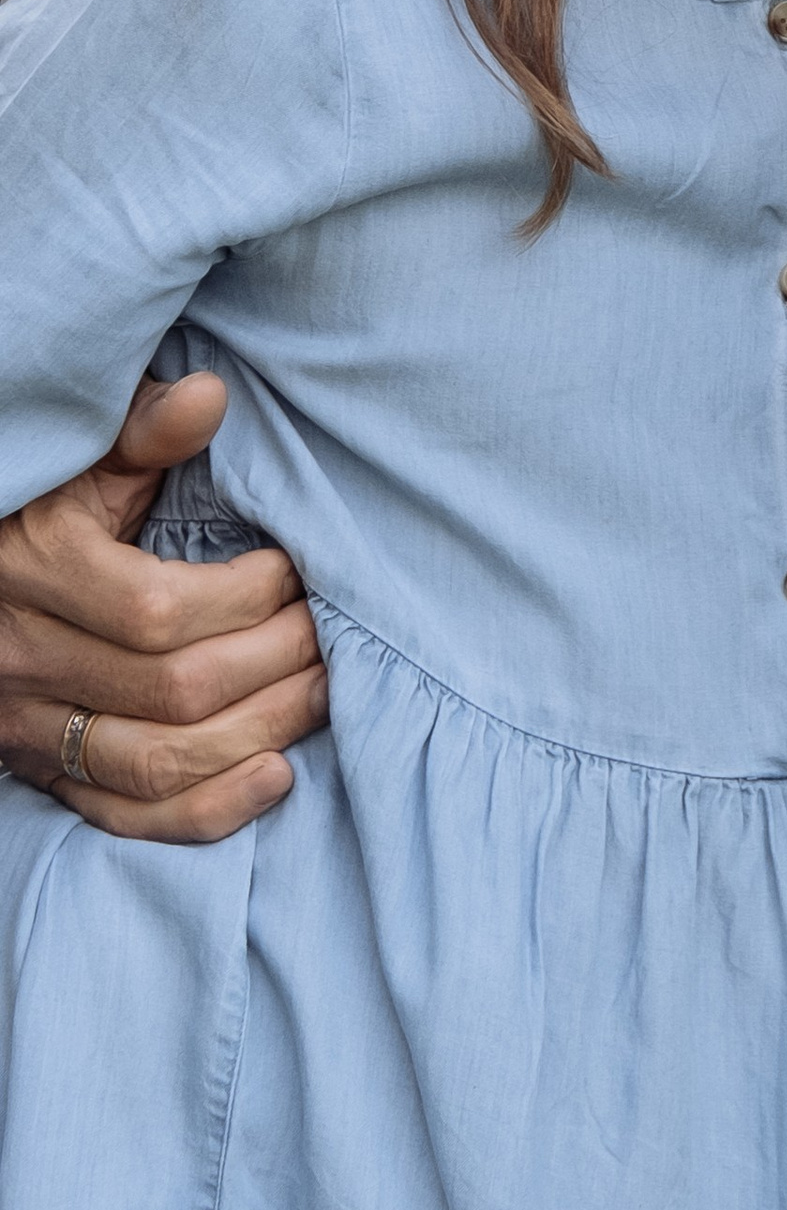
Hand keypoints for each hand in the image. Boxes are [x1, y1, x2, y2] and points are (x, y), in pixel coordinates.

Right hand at [0, 370, 325, 839]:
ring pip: (160, 759)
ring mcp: (33, 725)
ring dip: (262, 730)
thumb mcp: (80, 464)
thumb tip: (211, 394)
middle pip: (173, 689)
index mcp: (40, 572)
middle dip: (275, 660)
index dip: (247, 597)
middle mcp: (29, 658)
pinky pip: (128, 815)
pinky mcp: (48, 772)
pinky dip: (209, 809)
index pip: (158, 611)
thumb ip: (142, 434)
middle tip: (332, 629)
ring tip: (323, 689)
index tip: (296, 570)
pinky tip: (278, 775)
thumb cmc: (45, 513)